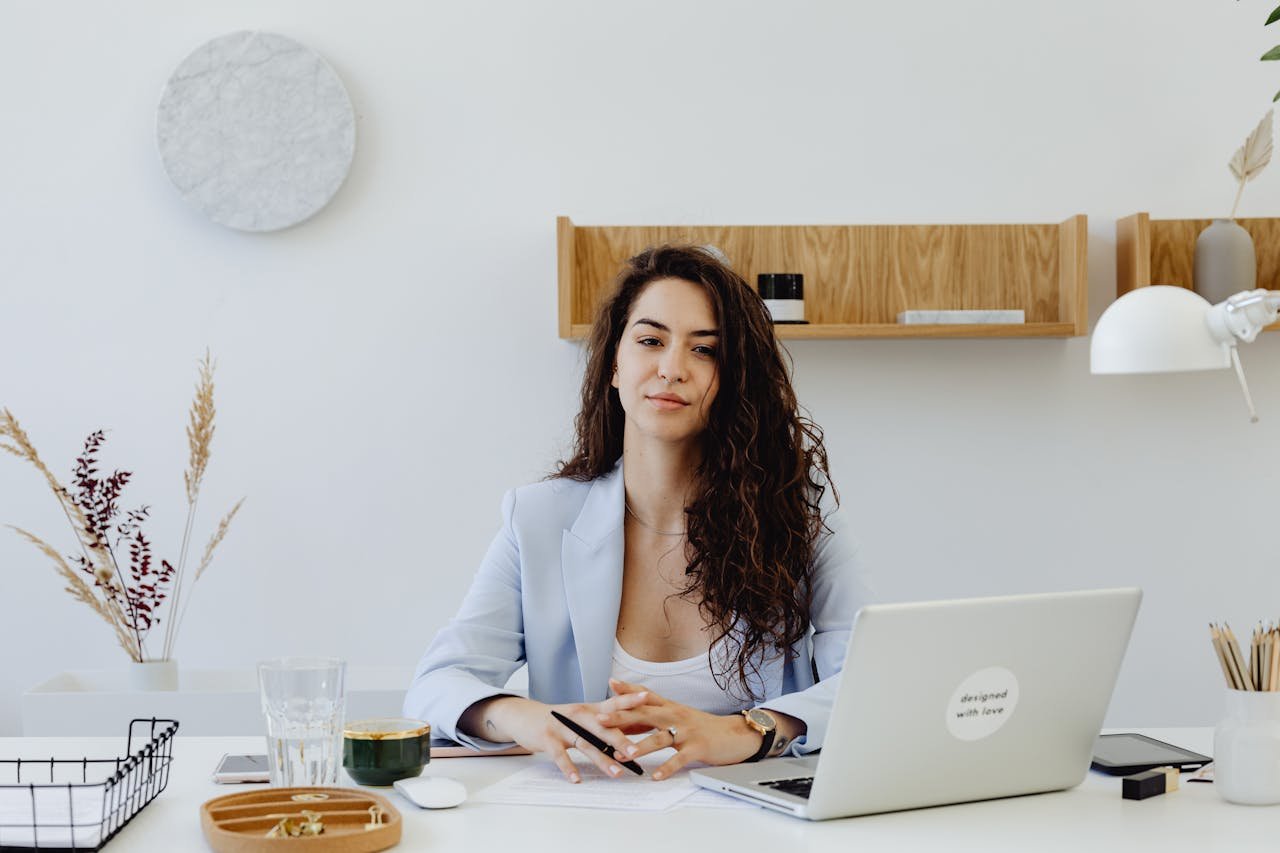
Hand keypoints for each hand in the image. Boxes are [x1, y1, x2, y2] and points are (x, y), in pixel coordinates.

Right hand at [470, 694, 648, 782]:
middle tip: (636, 752)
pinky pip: (560, 755)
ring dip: (601, 759)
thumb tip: (635, 730)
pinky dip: (568, 768)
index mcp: (590, 709)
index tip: (649, 699)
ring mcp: (562, 726)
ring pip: (585, 744)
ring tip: (616, 773)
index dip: (630, 700)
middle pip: (602, 727)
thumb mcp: (582, 716)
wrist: (525, 716)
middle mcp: (578, 715)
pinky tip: (576, 779)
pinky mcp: (547, 738)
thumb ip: (604, 721)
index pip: (613, 703)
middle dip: (620, 740)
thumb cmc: (560, 719)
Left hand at [594, 678, 764, 780]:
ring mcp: (687, 732)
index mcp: (670, 707)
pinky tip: (655, 776)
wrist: (734, 734)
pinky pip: (680, 759)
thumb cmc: (702, 727)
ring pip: (661, 737)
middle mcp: (676, 716)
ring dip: (642, 745)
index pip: (646, 695)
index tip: (610, 684)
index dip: (628, 689)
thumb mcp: (678, 716)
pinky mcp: (698, 748)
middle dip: (622, 717)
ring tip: (626, 754)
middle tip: (600, 720)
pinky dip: (667, 768)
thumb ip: (657, 714)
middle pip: (646, 714)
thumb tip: (630, 715)